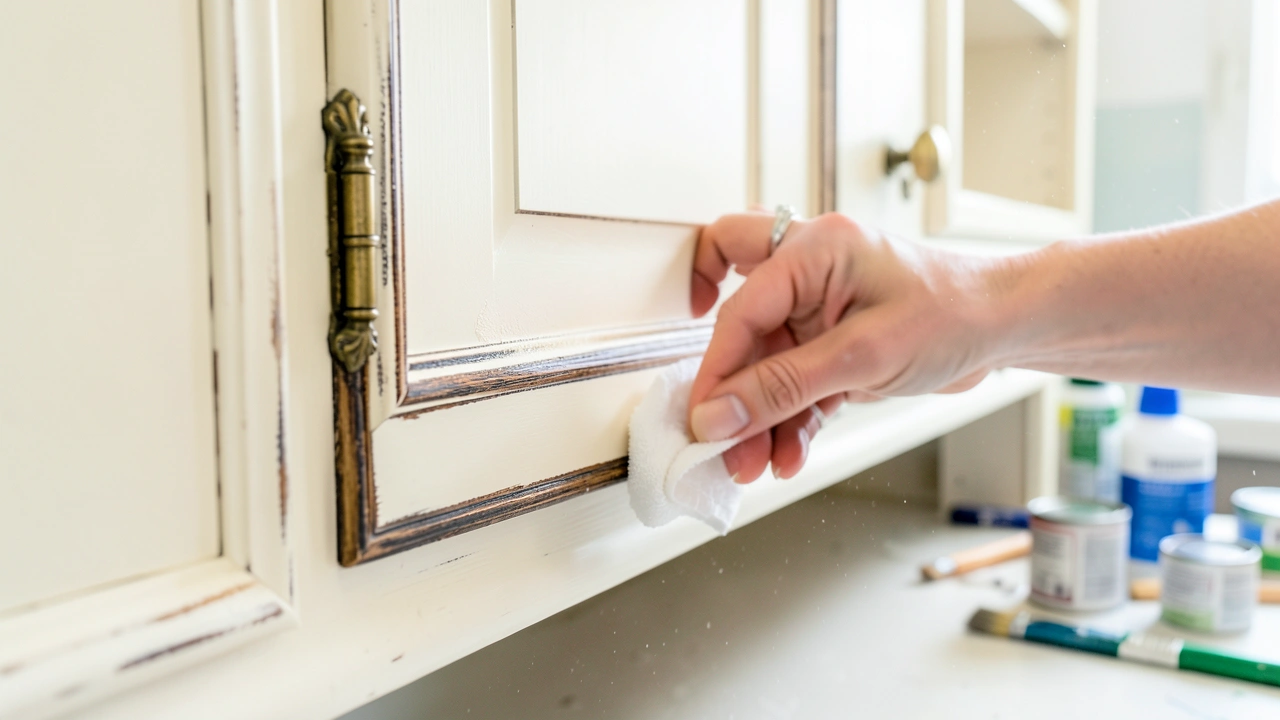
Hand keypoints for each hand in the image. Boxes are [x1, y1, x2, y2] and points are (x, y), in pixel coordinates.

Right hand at [688, 211, 999, 482]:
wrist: (1007, 327)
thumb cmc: (955, 311)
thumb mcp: (864, 355)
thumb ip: (784, 386)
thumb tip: (720, 412)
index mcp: (813, 250)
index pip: (740, 311)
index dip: (717, 370)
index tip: (705, 418)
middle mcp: (809, 273)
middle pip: (735, 321)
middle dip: (726, 383)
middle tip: (715, 429)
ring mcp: (819, 310)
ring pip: (764, 363)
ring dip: (758, 415)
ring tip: (754, 461)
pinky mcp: (833, 346)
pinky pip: (794, 385)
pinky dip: (789, 421)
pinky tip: (788, 453)